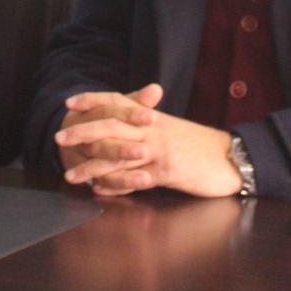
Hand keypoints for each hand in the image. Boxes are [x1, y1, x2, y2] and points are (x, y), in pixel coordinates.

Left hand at [55, 83, 241, 197]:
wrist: (231, 158)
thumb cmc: (200, 145)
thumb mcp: (172, 129)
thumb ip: (148, 125)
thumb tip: (126, 121)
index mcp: (154, 116)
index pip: (119, 101)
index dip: (93, 100)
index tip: (70, 103)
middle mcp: (154, 129)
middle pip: (112, 125)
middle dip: (83, 131)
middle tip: (60, 138)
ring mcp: (160, 150)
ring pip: (119, 156)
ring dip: (92, 166)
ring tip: (71, 175)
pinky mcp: (168, 172)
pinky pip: (136, 179)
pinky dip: (115, 185)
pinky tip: (99, 190)